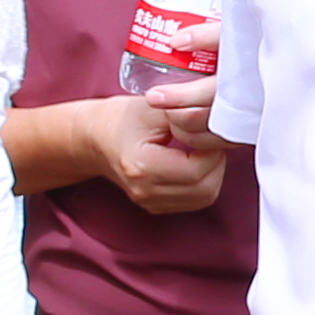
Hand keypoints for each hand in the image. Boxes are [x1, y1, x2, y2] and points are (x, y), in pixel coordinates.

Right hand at [101, 86, 227, 215]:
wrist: (97, 138)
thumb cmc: (124, 119)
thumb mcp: (155, 107)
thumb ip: (187, 114)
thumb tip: (217, 122)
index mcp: (142, 166)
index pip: (196, 170)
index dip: (213, 150)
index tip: (210, 133)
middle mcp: (145, 190)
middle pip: (204, 189)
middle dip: (217, 164)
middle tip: (211, 142)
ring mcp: (149, 202)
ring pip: (204, 198)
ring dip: (213, 174)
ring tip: (203, 151)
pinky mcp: (155, 207)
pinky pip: (195, 202)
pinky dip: (203, 183)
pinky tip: (194, 163)